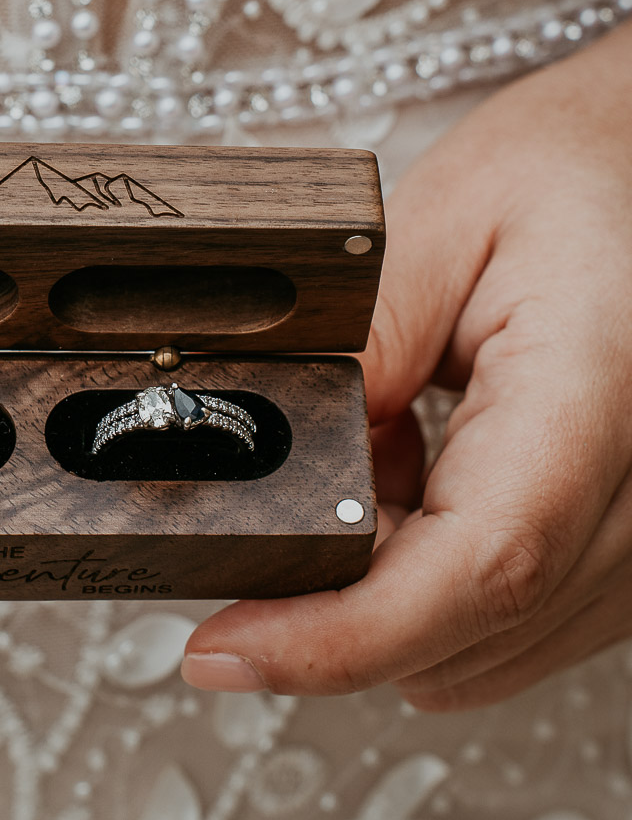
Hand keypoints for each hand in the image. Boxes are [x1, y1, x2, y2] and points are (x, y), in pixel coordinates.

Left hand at [182, 20, 631, 708]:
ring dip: (391, 592)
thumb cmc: (579, 170)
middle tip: (272, 506)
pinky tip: (427, 481)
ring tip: (378, 456)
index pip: (481, 565)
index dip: (340, 634)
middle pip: (470, 631)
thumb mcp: (442, 216)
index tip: (226, 646)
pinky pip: (520, 625)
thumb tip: (279, 455)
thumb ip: (362, 340)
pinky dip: (441, 582)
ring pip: (488, 650)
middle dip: (336, 604)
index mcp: (601, 396)